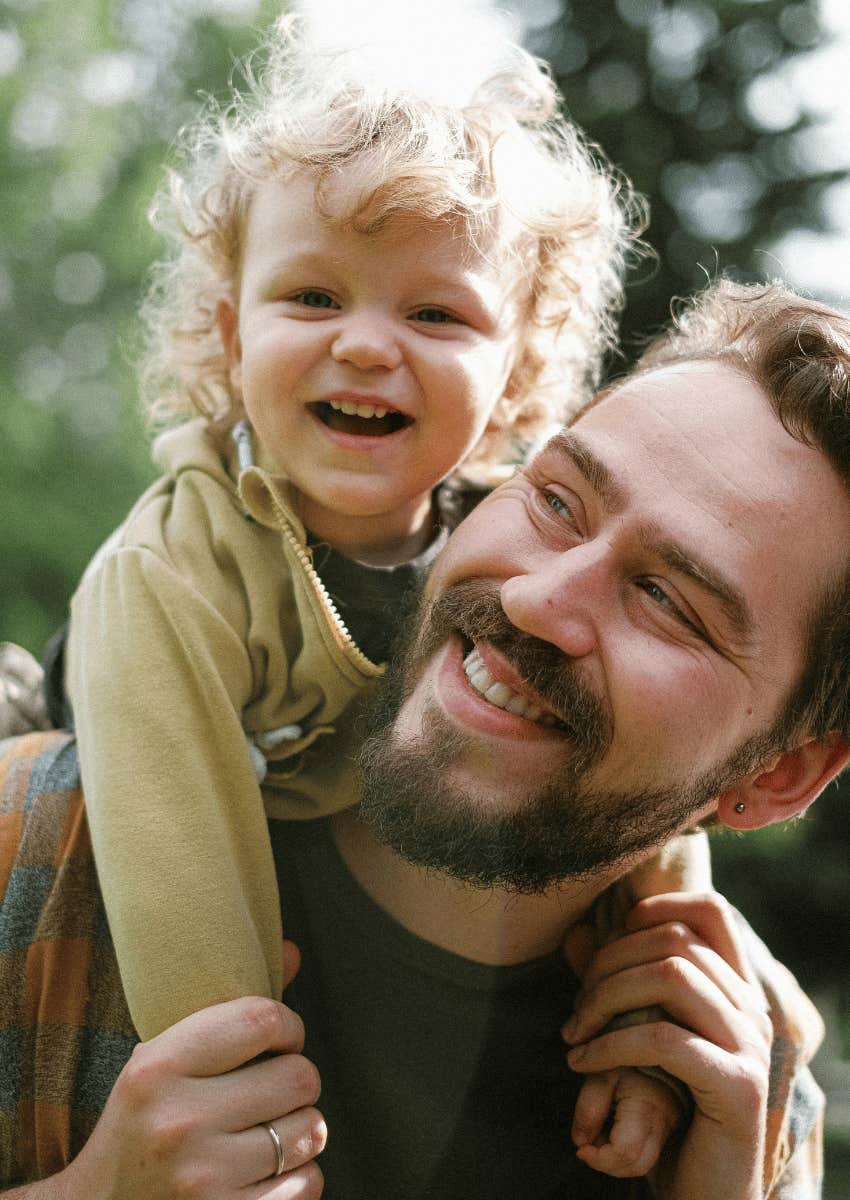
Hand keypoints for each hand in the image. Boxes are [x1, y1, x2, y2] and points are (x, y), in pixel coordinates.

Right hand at [63, 941, 325, 1199]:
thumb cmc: (139, 1126)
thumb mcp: (160, 1060)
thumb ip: (228, 1011)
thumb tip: (292, 951)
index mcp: (158, 1069)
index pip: (261, 1019)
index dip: (288, 1025)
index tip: (282, 1037)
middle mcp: (181, 1123)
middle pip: (299, 1075)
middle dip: (297, 1079)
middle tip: (274, 1090)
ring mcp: (205, 1179)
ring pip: (311, 1130)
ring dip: (301, 1130)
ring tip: (267, 1132)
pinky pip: (309, 1183)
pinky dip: (300, 1177)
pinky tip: (267, 1173)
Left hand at [562, 893, 772, 1199]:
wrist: (705, 1194)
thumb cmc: (668, 1112)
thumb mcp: (637, 1040)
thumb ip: (614, 986)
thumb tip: (573, 934)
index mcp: (736, 990)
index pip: (710, 911)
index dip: (656, 908)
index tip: (608, 942)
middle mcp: (752, 1009)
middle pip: (674, 940)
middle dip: (608, 963)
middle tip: (575, 1010)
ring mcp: (750, 1046)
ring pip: (671, 977)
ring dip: (605, 999)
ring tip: (574, 1035)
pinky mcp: (737, 1086)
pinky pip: (664, 1039)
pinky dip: (610, 1045)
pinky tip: (582, 1063)